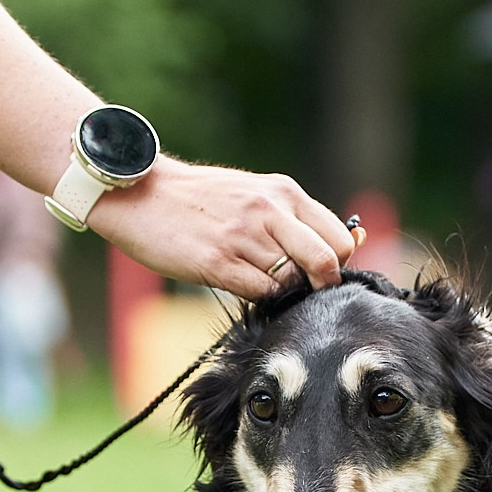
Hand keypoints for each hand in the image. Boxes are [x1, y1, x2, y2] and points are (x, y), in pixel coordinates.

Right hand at [94, 158, 358, 300]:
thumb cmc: (200, 199)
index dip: (337, 263)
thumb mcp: (254, 193)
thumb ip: (293, 217)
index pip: (339, 237)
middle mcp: (269, 211)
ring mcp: (243, 237)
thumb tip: (349, 243)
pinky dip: (260, 298)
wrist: (142, 194)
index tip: (320, 272)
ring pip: (292, 281)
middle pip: (326, 261)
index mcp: (283, 193)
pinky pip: (260, 293)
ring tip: (263, 284)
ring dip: (285, 293)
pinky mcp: (217, 262)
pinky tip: (242, 286)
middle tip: (305, 292)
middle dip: (324, 285)